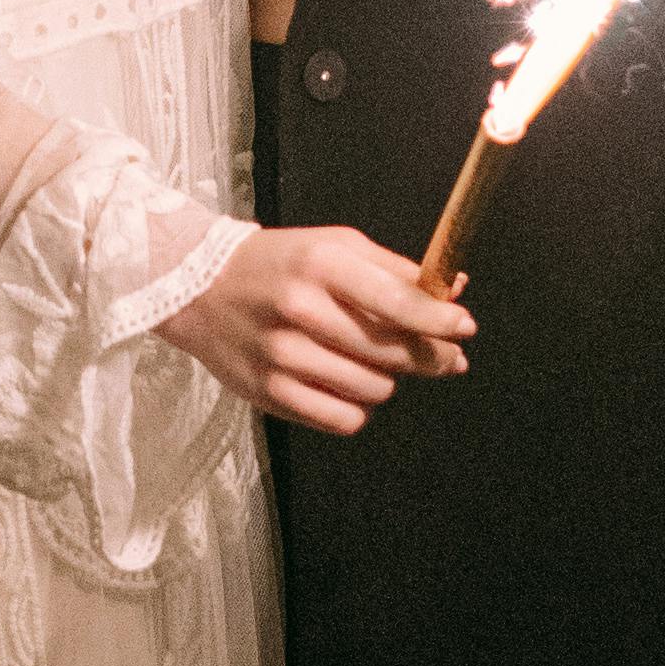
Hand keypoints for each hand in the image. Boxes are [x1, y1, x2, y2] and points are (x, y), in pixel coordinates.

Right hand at [177, 223, 472, 432]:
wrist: (198, 288)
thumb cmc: (280, 264)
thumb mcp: (335, 246)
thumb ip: (395, 271)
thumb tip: (453, 292)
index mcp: (321, 265)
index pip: (397, 302)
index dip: (440, 320)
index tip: (465, 328)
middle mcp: (300, 311)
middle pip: (392, 351)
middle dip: (430, 356)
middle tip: (445, 355)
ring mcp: (281, 357)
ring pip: (374, 389)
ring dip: (386, 379)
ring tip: (371, 360)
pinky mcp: (269, 394)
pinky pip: (343, 420)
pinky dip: (358, 408)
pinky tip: (349, 385)